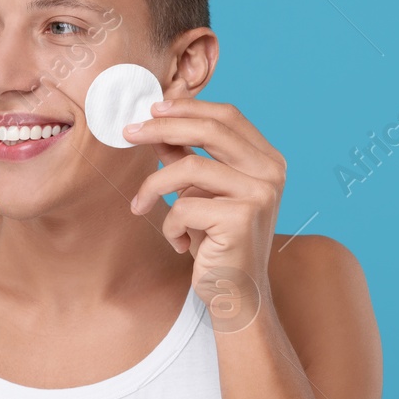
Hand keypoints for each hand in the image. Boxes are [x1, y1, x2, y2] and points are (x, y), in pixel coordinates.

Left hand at [122, 99, 287, 318]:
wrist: (235, 291)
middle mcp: (271, 172)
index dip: (188, 107)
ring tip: (141, 205)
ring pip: (188, 169)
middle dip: (161, 128)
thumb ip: (184, 158)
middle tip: (128, 133)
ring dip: (153, 186)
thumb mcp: (201, 192)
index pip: (227, 116)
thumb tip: (153, 124)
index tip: (151, 108)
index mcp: (267, 159)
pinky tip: (179, 243)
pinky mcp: (241, 219)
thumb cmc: (216, 240)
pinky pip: (183, 207)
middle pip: (209, 130)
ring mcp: (260, 195)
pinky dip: (170, 225)